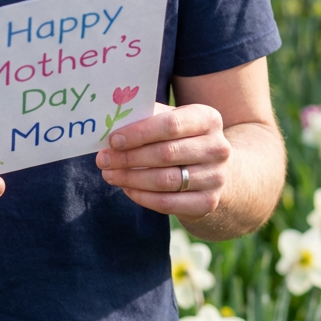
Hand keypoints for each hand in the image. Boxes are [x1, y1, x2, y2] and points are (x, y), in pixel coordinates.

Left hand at [94, 101, 230, 221]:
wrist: (212, 170)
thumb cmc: (181, 139)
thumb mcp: (169, 120)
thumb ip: (145, 117)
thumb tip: (110, 121)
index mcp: (207, 119)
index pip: (170, 124)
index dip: (139, 133)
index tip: (113, 140)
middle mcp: (217, 148)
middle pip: (166, 154)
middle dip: (128, 158)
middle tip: (103, 160)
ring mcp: (216, 177)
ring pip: (165, 180)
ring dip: (130, 178)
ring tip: (109, 174)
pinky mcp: (208, 203)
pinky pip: (168, 203)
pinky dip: (142, 197)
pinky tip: (127, 188)